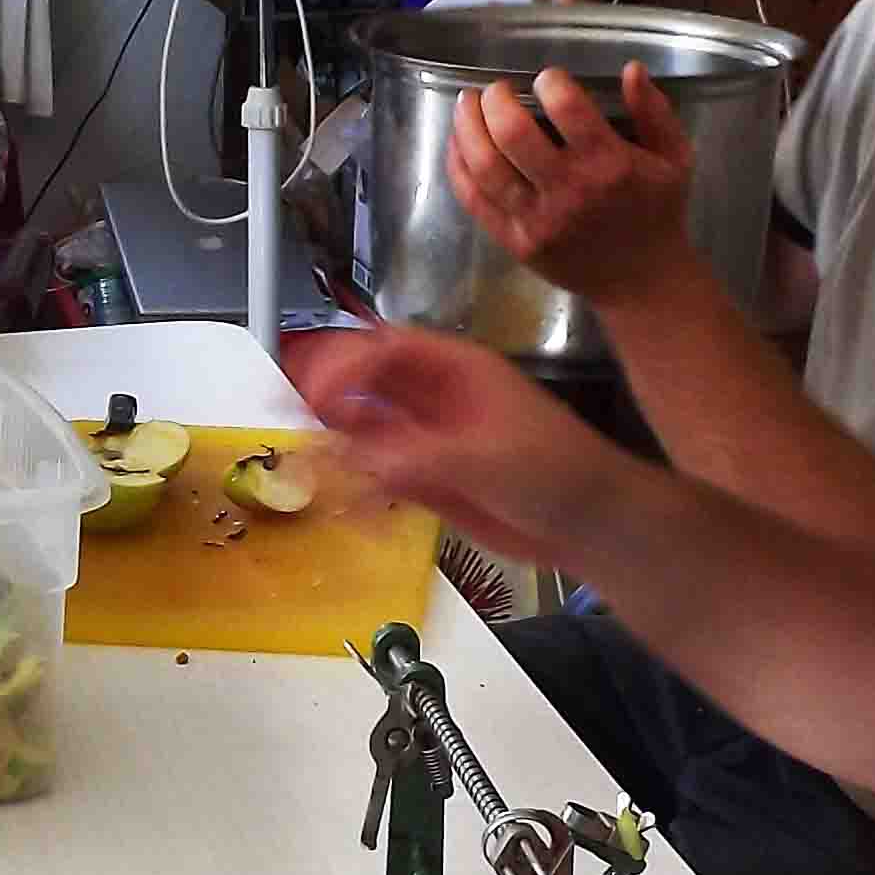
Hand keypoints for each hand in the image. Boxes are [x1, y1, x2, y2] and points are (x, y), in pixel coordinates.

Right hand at [285, 319, 635, 567]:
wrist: (589, 525)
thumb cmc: (554, 473)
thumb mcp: (487, 460)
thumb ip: (421, 458)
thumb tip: (360, 461)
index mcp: (457, 370)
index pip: (385, 349)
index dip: (345, 365)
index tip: (317, 396)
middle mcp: (435, 397)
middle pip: (364, 382)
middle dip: (324, 395)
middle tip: (285, 415)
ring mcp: (427, 437)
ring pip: (363, 427)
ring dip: (332, 441)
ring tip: (301, 463)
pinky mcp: (426, 478)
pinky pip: (375, 472)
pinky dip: (352, 482)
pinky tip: (339, 499)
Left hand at [446, 64, 696, 305]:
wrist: (642, 282)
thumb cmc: (658, 212)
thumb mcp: (674, 158)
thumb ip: (654, 111)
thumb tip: (631, 69)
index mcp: (610, 164)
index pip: (567, 108)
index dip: (550, 83)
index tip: (547, 79)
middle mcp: (569, 191)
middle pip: (513, 133)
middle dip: (497, 99)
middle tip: (497, 89)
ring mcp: (537, 219)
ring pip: (485, 165)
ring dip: (467, 126)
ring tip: (466, 103)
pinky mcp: (516, 241)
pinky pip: (474, 199)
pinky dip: (458, 166)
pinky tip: (457, 143)